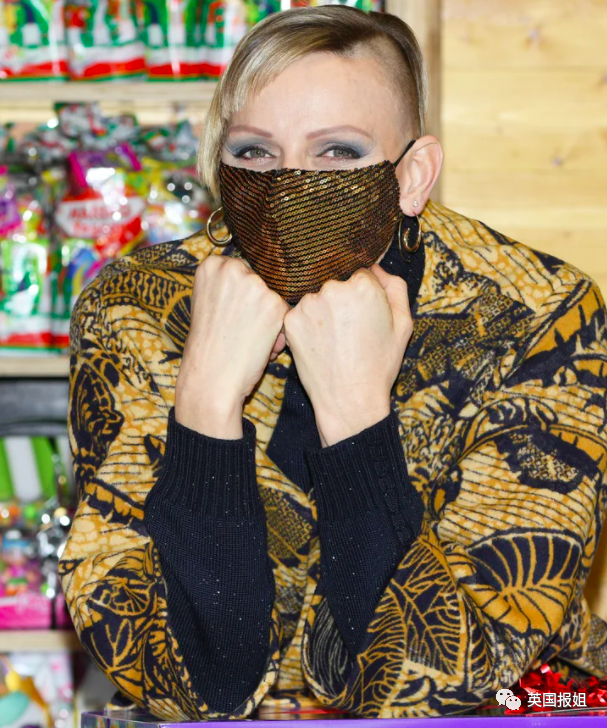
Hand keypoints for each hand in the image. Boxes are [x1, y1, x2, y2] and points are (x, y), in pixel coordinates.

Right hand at [176, 255, 289, 437]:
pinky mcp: (275, 305)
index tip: (234, 315)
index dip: (243, 297)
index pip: (243, 271)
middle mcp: (233, 269)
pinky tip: (261, 349)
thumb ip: (230, 289)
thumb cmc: (209, 349)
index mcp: (212, 266)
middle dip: (258, 307)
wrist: (211, 379)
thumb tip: (263, 285)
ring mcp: (255, 285)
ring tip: (249, 343)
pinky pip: (286, 315)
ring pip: (275, 299)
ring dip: (270, 322)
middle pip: (261, 283)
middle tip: (241, 331)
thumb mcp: (209, 306)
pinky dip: (279, 334)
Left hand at [283, 264, 412, 446]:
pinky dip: (308, 325)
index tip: (365, 317)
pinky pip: (301, 313)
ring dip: (323, 311)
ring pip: (317, 297)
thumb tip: (375, 268)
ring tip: (334, 340)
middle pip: (337, 283)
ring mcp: (308, 304)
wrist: (349, 399)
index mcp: (362, 285)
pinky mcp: (290, 321)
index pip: (361, 274)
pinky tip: (319, 344)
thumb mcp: (403, 325)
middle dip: (342, 301)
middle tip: (349, 332)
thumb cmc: (379, 364)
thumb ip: (395, 288)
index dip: (365, 296)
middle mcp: (332, 288)